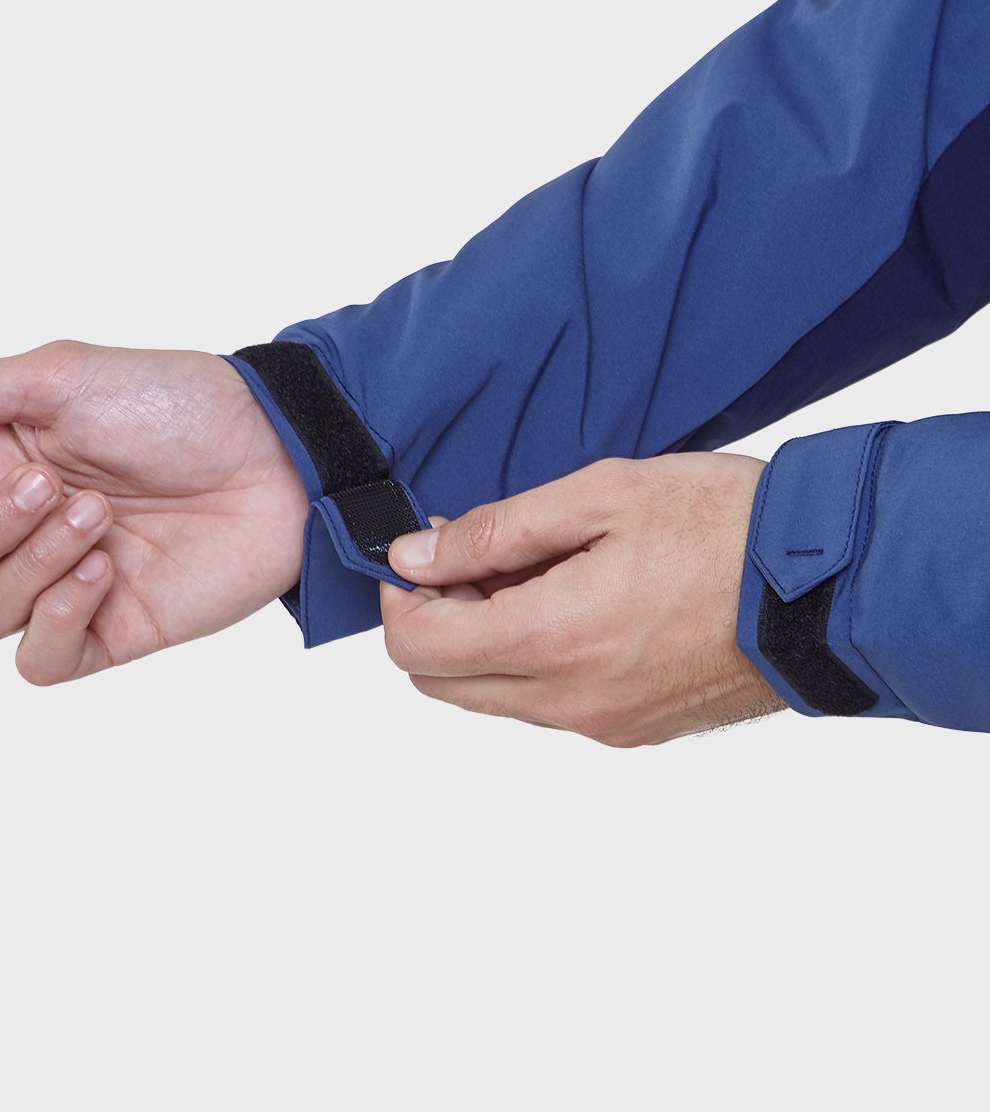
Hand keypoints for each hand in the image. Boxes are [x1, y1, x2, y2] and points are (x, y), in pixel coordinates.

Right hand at [0, 341, 306, 683]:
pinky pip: (39, 662)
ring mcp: (62, 583)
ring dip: (28, 568)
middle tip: (58, 487)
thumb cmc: (179, 403)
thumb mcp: (61, 378)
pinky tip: (102, 574)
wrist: (275, 454)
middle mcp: (19, 529)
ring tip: (99, 519)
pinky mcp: (110, 628)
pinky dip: (55, 620)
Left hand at [379, 453, 783, 745]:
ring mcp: (603, 725)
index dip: (400, 598)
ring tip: (532, 571)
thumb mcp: (600, 496)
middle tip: (472, 558)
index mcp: (553, 639)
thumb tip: (417, 556)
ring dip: (484, 640)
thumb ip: (495, 532)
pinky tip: (571, 603)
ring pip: (493, 698)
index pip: (418, 648)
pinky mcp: (633, 731)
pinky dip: (532, 660)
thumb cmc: (723, 527)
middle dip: (434, 621)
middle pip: (442, 684)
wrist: (827, 587)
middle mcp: (570, 701)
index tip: (418, 553)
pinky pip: (546, 706)